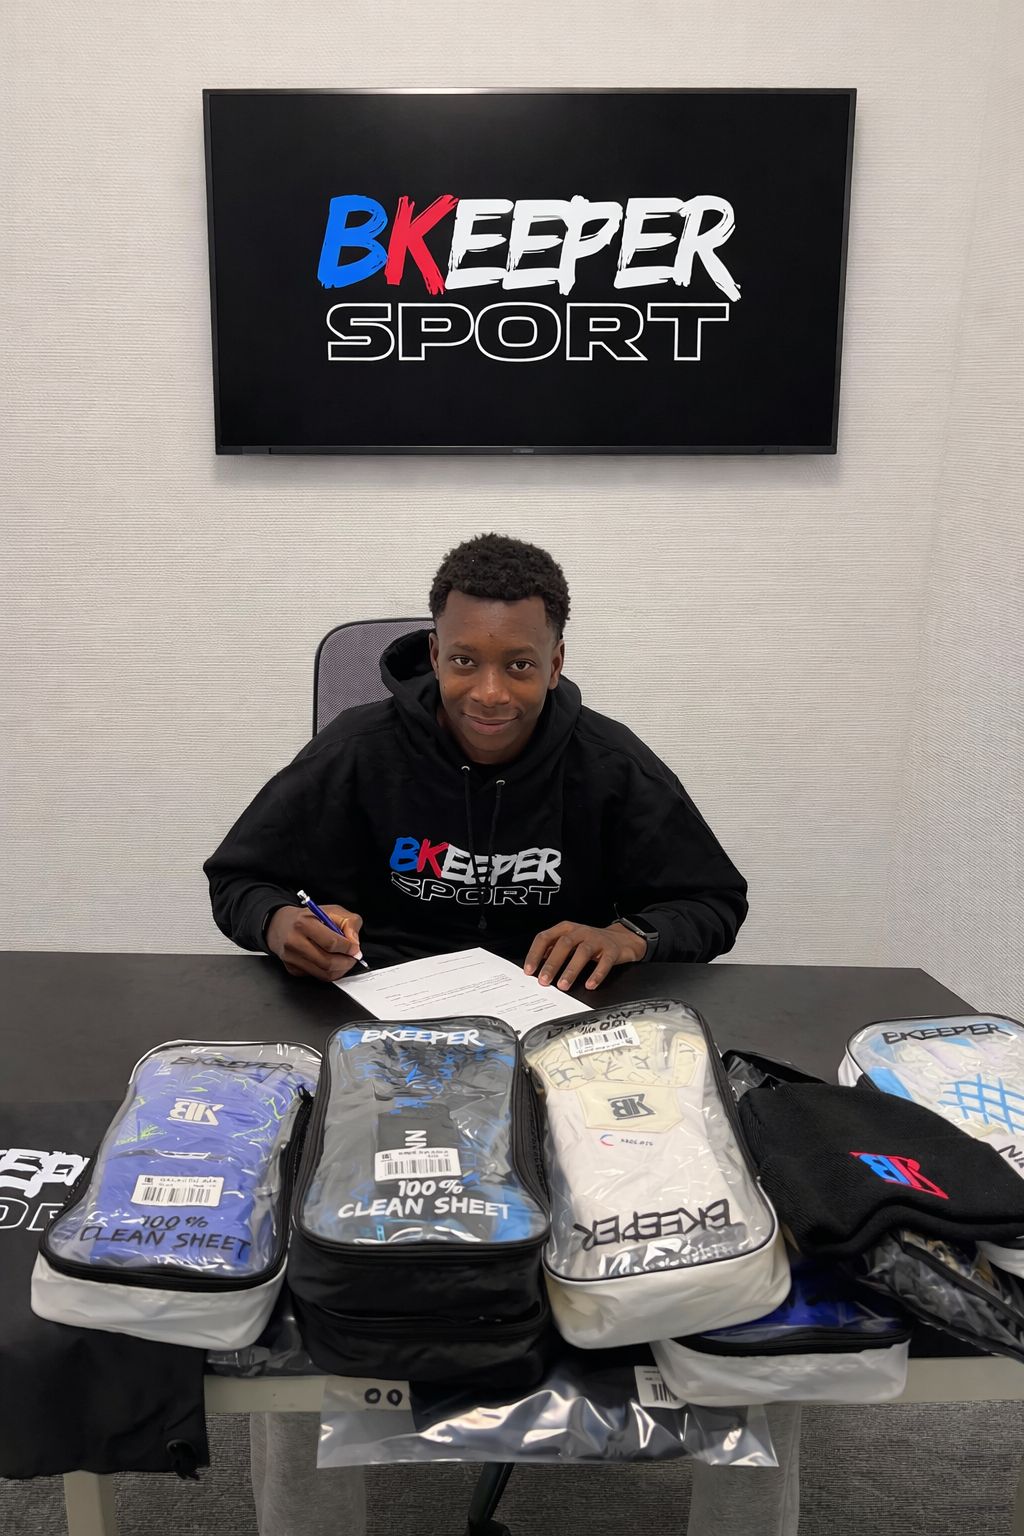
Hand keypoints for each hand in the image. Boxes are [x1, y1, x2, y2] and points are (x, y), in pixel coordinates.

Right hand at [266, 904, 363, 981]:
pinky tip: (331, 962)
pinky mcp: (292, 969)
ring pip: (324, 973)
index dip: (348, 948)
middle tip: (353, 958)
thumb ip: (349, 922)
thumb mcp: (332, 911)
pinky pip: (317, 976)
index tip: (355, 949)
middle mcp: (294, 942)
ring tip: (345, 960)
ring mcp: (291, 958)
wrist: (281, 924)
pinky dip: (329, 972)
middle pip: (328, 962)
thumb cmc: (308, 918)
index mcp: (304, 924)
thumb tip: (354, 942)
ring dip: (340, 970)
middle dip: (346, 962)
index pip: (331, 943)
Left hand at [524, 921, 646, 992]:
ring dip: (571, 970)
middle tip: (544, 980)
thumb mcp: (571, 941)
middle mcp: (581, 931)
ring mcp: (597, 939)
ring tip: (563, 985)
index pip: (545, 937)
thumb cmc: (591, 942)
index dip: (535, 953)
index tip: (529, 970)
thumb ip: (553, 950)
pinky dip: (596, 974)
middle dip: (552, 963)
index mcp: (566, 928)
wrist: (622, 939)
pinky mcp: (612, 950)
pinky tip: (590, 985)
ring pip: (583, 952)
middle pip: (564, 944)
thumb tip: (535, 966)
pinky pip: (605, 962)